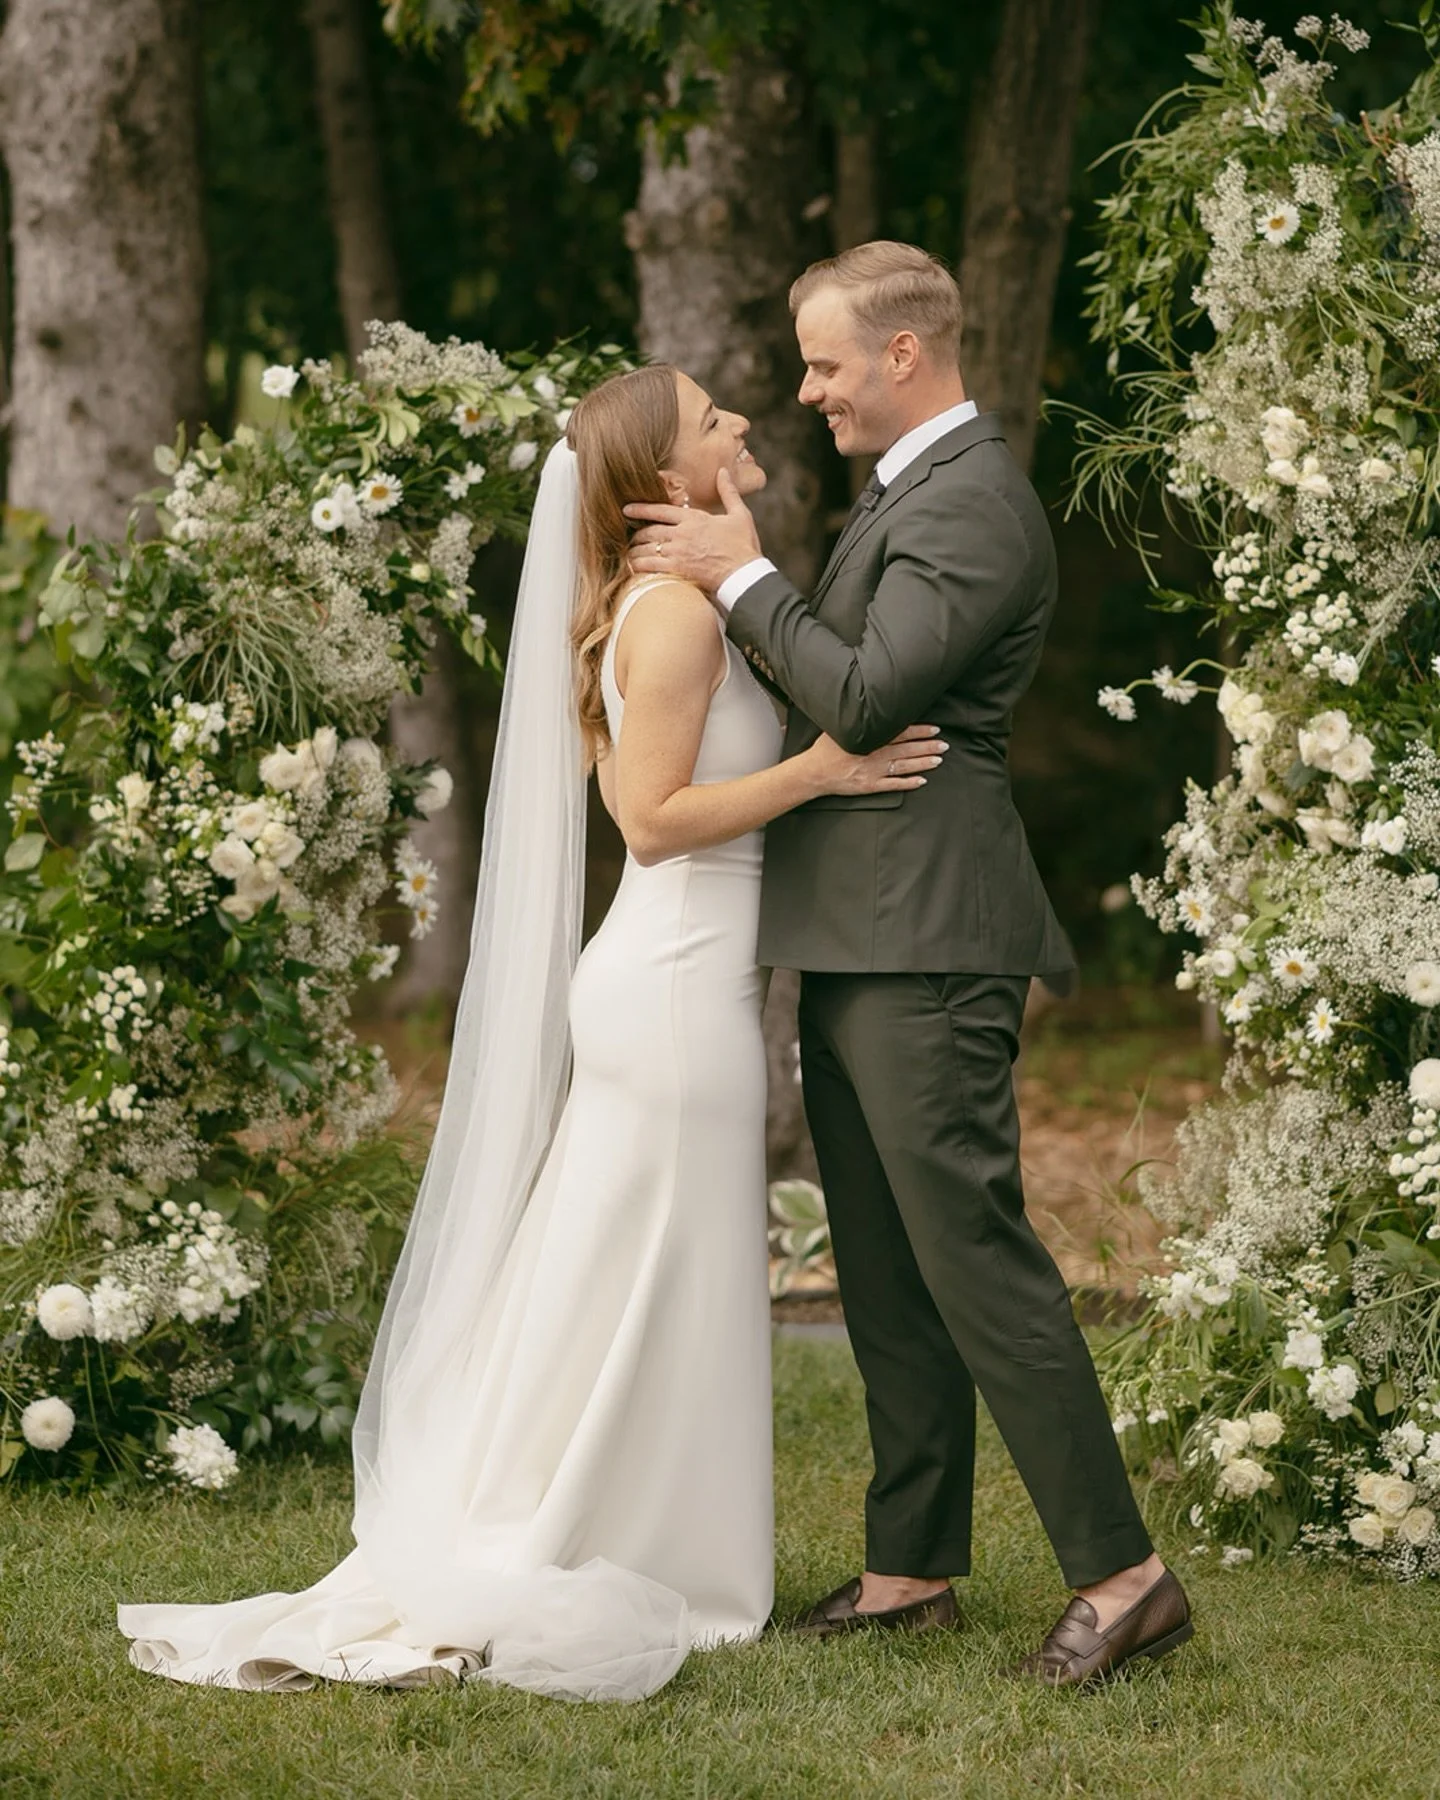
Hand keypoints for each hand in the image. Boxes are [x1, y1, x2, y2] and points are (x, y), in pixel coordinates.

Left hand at [624, 468, 762, 591]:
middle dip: (636, 534)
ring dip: (635, 551)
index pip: (660, 510)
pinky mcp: (677, 570)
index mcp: (694, 518)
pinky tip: (633, 567)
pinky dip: (639, 566)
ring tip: (629, 553)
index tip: (626, 509)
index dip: (641, 509)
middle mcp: (682, 533)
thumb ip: (728, 492)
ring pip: (647, 548)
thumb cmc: (744, 546)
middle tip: (629, 537)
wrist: (745, 574)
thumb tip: (723, 472)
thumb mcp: (740, 514)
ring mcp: (678, 552)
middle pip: (649, 530)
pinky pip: (650, 566)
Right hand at [802, 724, 947, 796]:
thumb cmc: (824, 749)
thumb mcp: (839, 728)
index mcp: (868, 739)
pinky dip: (908, 783)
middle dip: (927, 746)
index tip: (934, 729)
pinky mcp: (870, 786)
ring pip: (903, 766)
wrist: (813, 773)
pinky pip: (893, 785)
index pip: (899, 733)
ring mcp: (873, 772)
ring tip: (939, 760)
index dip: (919, 731)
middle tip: (944, 744)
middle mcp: (873, 755)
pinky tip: (922, 781)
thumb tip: (869, 707)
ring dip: (922, 763)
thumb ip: (857, 721)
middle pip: (906, 749)